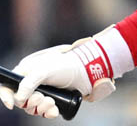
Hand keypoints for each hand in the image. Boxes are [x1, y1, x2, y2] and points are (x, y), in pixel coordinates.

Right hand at [0, 39, 114, 118]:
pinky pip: (44, 112)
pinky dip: (48, 112)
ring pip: (32, 108)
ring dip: (41, 108)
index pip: (8, 84)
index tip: (11, 105)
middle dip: (31, 102)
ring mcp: (42, 90)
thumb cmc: (66, 66)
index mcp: (27, 70)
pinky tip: (55, 110)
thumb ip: (29, 83)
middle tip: (43, 98)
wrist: (86, 71)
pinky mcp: (51, 99)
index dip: (5, 95)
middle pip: (20, 101)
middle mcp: (32, 81)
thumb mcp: (45, 70)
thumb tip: (18, 100)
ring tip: (52, 102)